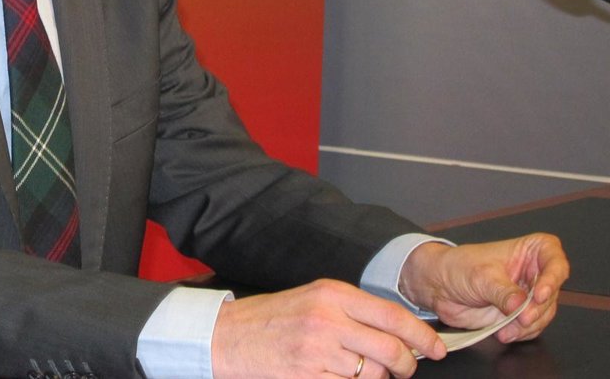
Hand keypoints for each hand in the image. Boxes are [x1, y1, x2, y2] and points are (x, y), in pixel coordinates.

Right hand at [212, 279, 445, 378]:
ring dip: (377, 378)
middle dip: (406, 364)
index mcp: (332, 294)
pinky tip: (339, 376)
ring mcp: (318, 351)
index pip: (393, 316)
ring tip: (361, 371)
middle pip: (391, 349)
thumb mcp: (313, 299)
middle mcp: (328, 319)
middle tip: (405, 368)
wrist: (229, 335)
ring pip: (374, 374)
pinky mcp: (310, 377)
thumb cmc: (272, 318)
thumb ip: (352, 311)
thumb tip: (397, 331)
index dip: (422, 336)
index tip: (436, 349)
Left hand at [400, 234, 568, 342]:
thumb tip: (520, 305)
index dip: (553, 278)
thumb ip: (503, 292)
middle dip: (538, 308)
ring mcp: (527, 295)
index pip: (554, 259)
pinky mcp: (519, 314)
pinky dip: (522, 333)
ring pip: (544, 313)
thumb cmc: (457, 267)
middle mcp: (532, 273)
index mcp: (528, 251)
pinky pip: (532, 327)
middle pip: (552, 293)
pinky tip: (505, 332)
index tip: (540, 294)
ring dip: (530, 324)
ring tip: (509, 328)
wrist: (438, 285)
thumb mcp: (481, 276)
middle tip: (522, 318)